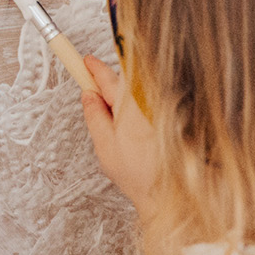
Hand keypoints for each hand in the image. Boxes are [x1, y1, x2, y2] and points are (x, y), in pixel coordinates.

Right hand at [81, 54, 159, 217]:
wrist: (168, 193)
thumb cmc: (139, 174)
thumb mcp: (104, 144)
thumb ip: (94, 115)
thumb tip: (88, 95)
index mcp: (130, 103)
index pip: (106, 76)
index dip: (93, 67)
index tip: (84, 61)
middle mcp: (149, 101)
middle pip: (122, 83)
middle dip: (108, 90)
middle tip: (96, 106)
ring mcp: (161, 108)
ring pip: (135, 96)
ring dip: (123, 105)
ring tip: (119, 134)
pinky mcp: (169, 118)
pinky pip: (147, 107)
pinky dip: (136, 115)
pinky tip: (135, 138)